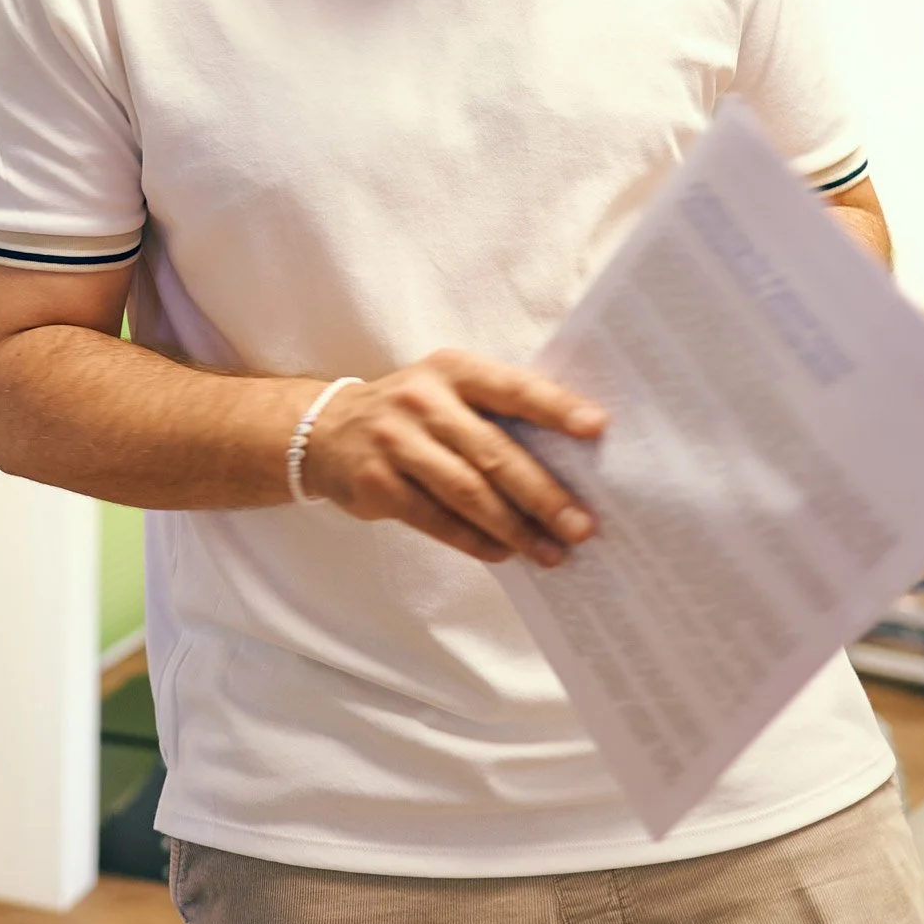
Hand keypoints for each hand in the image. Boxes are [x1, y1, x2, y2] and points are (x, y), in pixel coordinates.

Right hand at [300, 351, 603, 568]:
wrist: (326, 430)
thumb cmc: (413, 413)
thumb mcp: (447, 389)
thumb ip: (496, 412)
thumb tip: (571, 461)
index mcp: (452, 370)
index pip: (512, 387)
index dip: (554, 407)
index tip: (597, 427)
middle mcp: (422, 401)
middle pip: (493, 452)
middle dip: (544, 494)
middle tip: (583, 525)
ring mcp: (395, 442)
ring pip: (467, 492)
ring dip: (515, 527)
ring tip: (552, 551)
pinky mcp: (377, 483)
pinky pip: (436, 520)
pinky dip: (475, 540)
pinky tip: (504, 553)